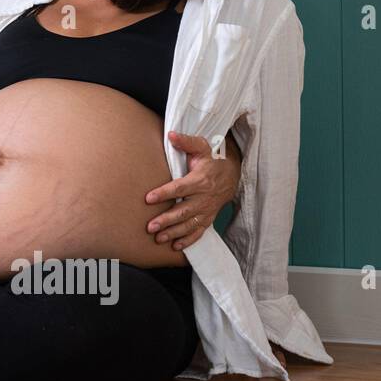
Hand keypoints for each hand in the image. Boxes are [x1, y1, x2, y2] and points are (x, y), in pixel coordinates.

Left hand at [144, 130, 240, 250]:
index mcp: (201, 180)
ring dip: (174, 232)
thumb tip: (171, 134)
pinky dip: (189, 240)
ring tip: (158, 238)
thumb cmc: (212, 159)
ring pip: (190, 224)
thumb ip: (187, 142)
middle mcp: (205, 197)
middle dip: (167, 220)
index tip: (148, 198)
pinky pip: (200, 231)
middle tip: (150, 226)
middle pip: (184, 210)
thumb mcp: (202, 147)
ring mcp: (207, 209)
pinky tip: (176, 246)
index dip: (164, 193)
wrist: (232, 174)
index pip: (180, 188)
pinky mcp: (209, 217)